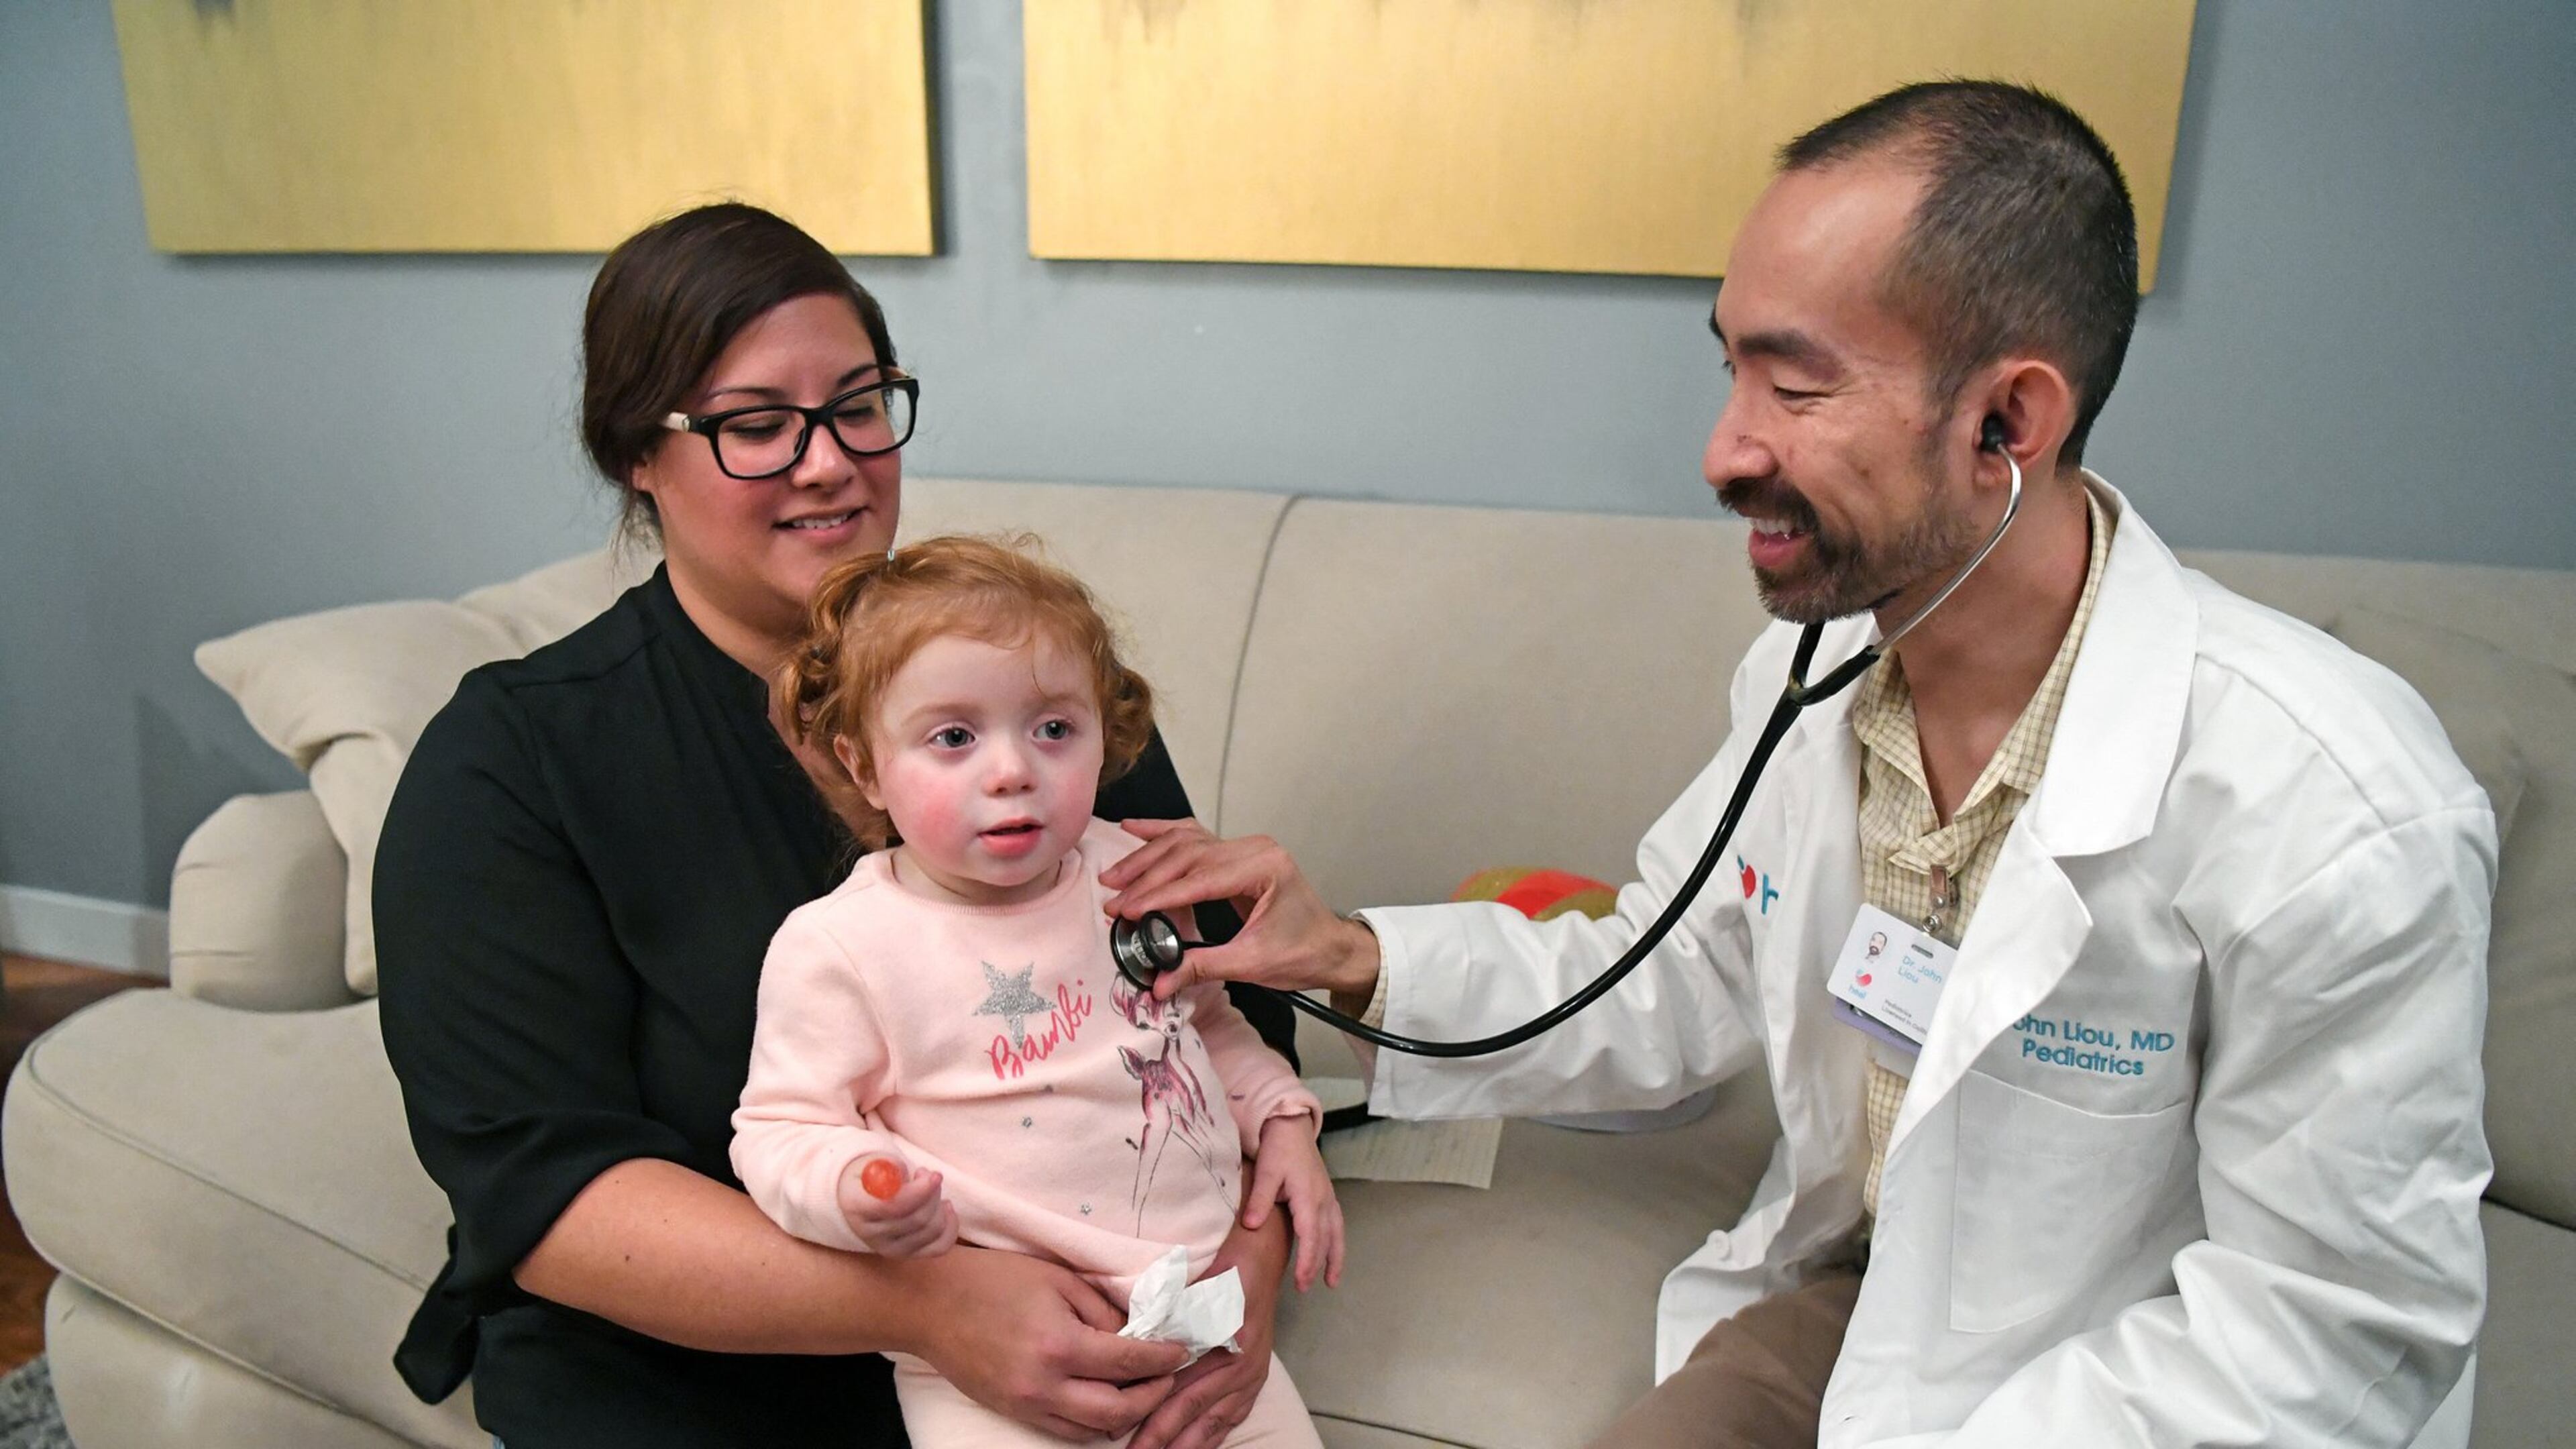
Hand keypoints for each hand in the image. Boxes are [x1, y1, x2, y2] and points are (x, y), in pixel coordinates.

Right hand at [837, 1153, 956, 1257]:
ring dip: (939, 1203)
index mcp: (857, 1207)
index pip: (893, 1207)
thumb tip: (908, 1175)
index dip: (919, 1192)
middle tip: (928, 1173)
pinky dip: (951, 1226)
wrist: (862, 1198)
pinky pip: (940, 1247)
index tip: (934, 1175)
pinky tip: (946, 1207)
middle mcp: (871, 1235)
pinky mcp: (908, 1255)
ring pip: (931, 1230)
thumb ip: (889, 1167)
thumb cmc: (872, 1176)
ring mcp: (890, 1249)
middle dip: (932, 1192)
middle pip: (917, 1219)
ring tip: (931, 1186)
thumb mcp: (875, 1163)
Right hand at [901, 1246, 1189, 1439]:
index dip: (1165, 1358)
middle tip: (1170, 1373)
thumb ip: (1102, 1309)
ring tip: (1144, 1389)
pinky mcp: (1014, 1412)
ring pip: (1093, 1431)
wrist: (929, 1303)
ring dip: (1127, 1415)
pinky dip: (1093, 1423)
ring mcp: (1026, 1404)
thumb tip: (1138, 1332)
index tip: (1184, 1349)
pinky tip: (1106, 1400)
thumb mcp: (1057, 1279)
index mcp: (1059, 1344)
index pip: (1129, 1363)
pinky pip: (1065, 1431)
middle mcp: (1044, 1384)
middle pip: (1119, 1411)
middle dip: (1154, 1395)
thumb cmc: (993, 1279)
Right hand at [1102, 820, 1380, 1003]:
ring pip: (1186, 843)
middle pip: (1187, 854)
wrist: (1332, 947)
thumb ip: (1202, 967)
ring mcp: (1245, 847)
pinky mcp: (1237, 854)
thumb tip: (1160, 982)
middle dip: (1145, 876)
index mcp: (1264, 867)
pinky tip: (1134, 828)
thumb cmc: (1303, 952)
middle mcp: (1254, 849)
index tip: (1126, 909)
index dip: (1159, 895)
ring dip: (1147, 857)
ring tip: (1113, 874)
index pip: (1200, 879)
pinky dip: (1163, 834)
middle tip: (1112, 897)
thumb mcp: (1251, 964)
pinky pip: (1195, 838)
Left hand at [1128, 1213, 1290, 1448]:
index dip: (1151, 1417)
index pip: (1181, 1393)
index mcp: (1222, 1346)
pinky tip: (1195, 1448)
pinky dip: (1212, 1437)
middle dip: (1162, 1442)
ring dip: (1185, 1446)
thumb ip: (1166, 1323)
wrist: (1261, 1259)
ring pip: (1214, 1424)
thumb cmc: (1223, 1271)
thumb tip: (1130, 1356)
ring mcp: (1252, 1376)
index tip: (1123, 1433)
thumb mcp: (1192, 1291)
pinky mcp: (1256, 1379)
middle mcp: (1241, 1368)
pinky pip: (1232, 1418)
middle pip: (1194, 1415)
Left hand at [1246, 1116, 1343, 1290]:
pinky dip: (1336, 1241)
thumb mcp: (1266, 1172)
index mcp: (1308, 1197)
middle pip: (1326, 1239)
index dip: (1307, 1261)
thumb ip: (1260, 1199)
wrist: (1292, 1125)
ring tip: (1332, 1281)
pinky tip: (1332, 1252)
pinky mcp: (1327, 1194)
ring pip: (1337, 1233)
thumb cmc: (1278, 1148)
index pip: (1311, 1236)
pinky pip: (1337, 1223)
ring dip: (1335, 1257)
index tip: (1302, 1283)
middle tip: (1306, 1288)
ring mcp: (1328, 1197)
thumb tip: (1252, 1226)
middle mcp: (1323, 1200)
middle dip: (1318, 1265)